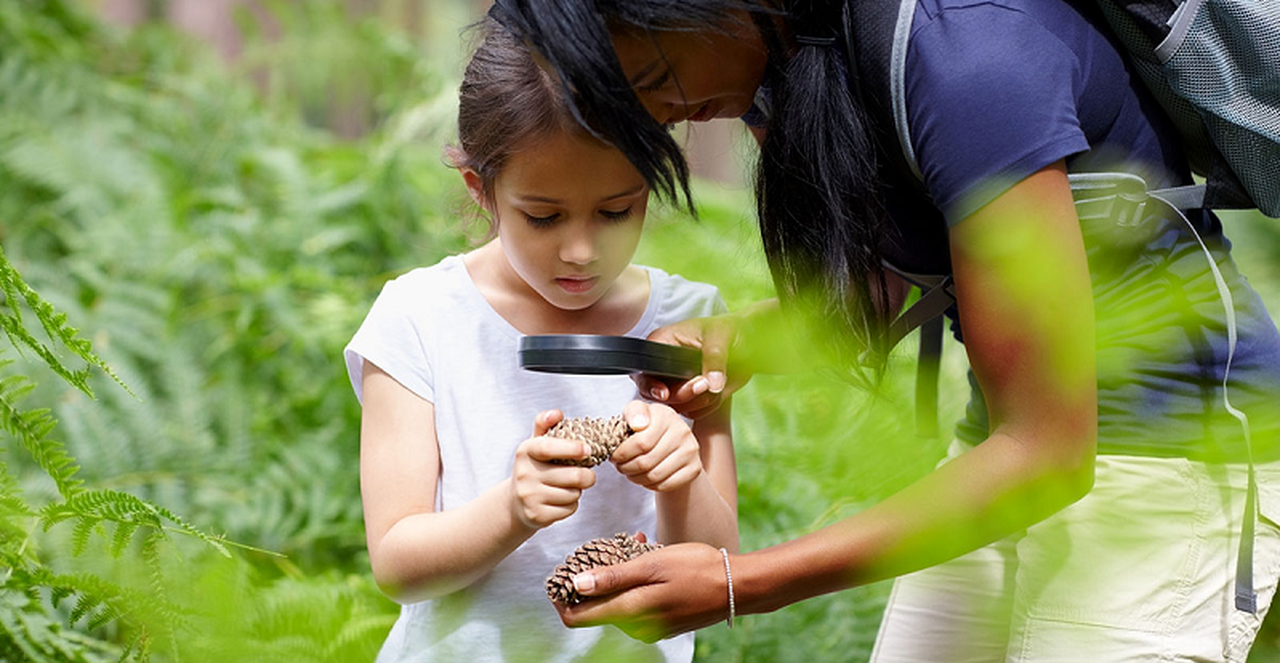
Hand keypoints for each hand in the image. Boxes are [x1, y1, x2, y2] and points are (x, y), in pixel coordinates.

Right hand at [510, 410, 596, 529]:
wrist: (515, 503)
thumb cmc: (534, 468)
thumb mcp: (535, 445)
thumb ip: (544, 425)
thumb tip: (556, 413)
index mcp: (525, 452)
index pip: (548, 447)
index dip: (571, 448)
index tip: (588, 449)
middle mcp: (524, 474)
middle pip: (573, 476)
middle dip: (588, 476)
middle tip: (588, 475)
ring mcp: (529, 497)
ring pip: (573, 494)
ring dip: (577, 491)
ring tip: (567, 487)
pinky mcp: (537, 516)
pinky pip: (569, 509)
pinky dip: (571, 505)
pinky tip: (560, 500)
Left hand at [554, 542, 729, 641]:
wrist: (736, 586)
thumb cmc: (696, 568)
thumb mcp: (652, 564)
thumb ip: (614, 577)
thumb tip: (577, 584)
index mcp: (629, 612)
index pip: (576, 618)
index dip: (563, 596)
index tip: (563, 572)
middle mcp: (635, 627)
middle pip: (595, 610)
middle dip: (594, 579)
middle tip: (604, 549)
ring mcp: (649, 628)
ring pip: (616, 604)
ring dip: (617, 578)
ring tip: (633, 547)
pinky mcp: (662, 623)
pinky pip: (636, 604)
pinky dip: (634, 584)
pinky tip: (648, 559)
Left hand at [614, 402, 702, 492]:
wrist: (673, 443)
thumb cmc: (649, 428)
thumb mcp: (638, 415)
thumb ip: (633, 413)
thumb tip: (638, 424)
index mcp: (665, 415)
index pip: (640, 443)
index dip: (622, 453)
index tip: (614, 456)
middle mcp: (682, 431)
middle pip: (646, 462)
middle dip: (626, 467)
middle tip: (620, 467)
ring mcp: (690, 451)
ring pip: (654, 476)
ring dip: (636, 478)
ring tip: (630, 472)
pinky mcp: (694, 468)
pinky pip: (665, 485)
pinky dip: (650, 485)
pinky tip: (645, 477)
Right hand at [634, 314, 746, 418]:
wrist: (748, 342)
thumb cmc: (730, 330)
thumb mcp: (720, 336)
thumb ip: (714, 358)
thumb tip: (712, 384)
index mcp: (662, 343)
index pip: (644, 370)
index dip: (651, 384)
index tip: (665, 393)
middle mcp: (664, 366)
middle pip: (656, 394)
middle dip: (682, 394)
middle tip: (704, 384)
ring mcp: (676, 383)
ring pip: (676, 406)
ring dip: (699, 400)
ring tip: (716, 383)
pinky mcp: (691, 396)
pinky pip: (694, 412)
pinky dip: (708, 406)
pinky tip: (718, 391)